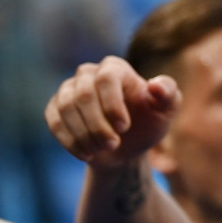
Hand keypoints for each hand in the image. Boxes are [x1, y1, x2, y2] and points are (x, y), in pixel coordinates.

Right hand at [45, 56, 179, 167]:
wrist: (127, 147)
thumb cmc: (149, 123)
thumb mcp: (166, 111)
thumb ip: (168, 95)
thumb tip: (154, 86)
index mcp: (115, 68)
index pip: (107, 78)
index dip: (112, 104)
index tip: (124, 128)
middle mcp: (88, 74)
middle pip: (83, 95)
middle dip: (98, 125)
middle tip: (113, 144)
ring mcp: (68, 90)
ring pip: (66, 108)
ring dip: (85, 134)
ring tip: (103, 149)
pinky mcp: (55, 108)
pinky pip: (54, 121)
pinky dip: (70, 141)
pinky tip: (87, 154)